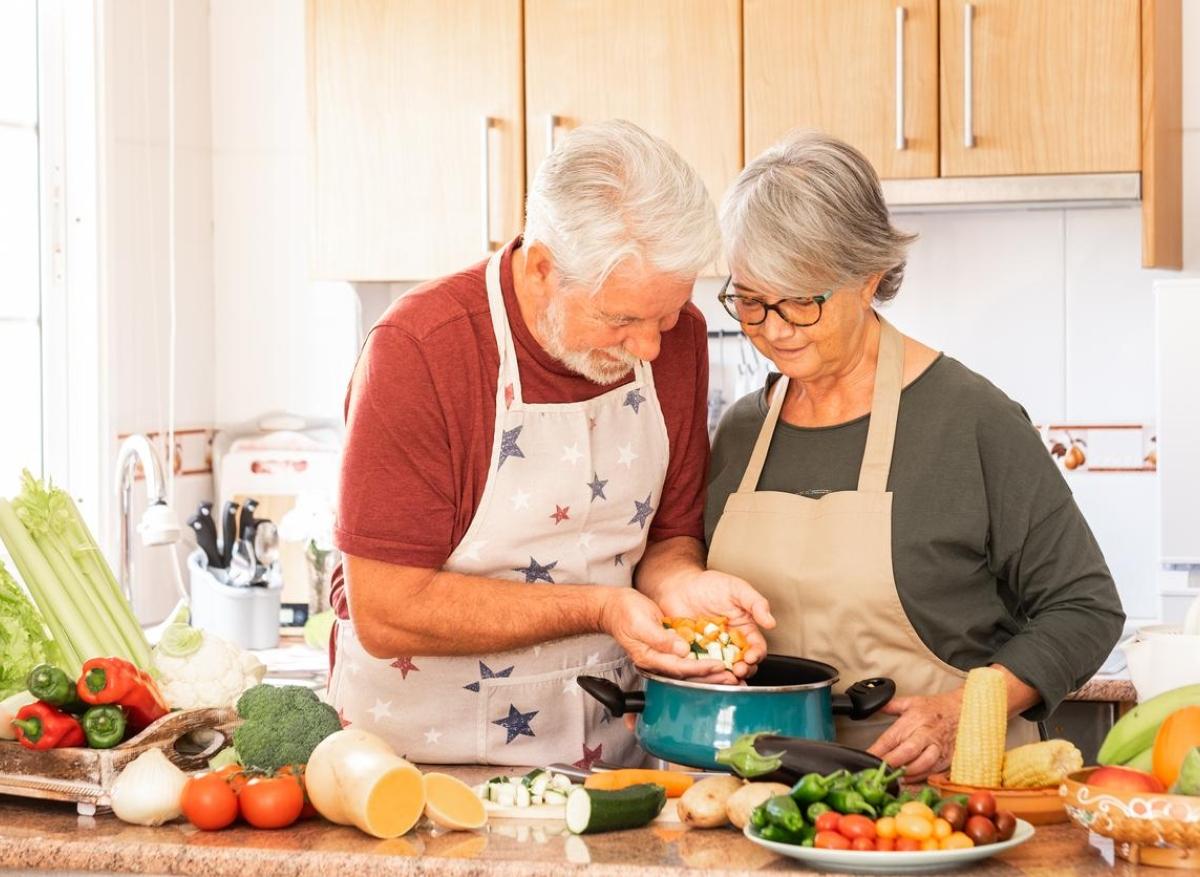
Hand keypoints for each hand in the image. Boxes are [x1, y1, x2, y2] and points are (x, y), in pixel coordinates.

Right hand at [599, 588, 726, 679]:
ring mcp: (663, 656)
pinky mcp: (669, 648)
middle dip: (710, 678)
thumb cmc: (624, 612)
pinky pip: (688, 660)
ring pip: (690, 670)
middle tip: (732, 679)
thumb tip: (681, 649)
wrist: (615, 607)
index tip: (718, 667)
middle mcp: (658, 661)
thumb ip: (660, 638)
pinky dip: (704, 663)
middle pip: (687, 675)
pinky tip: (719, 664)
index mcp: (649, 657)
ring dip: (710, 674)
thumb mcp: (640, 622)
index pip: (679, 668)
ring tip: (731, 676)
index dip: (700, 669)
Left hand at [656, 569, 774, 682]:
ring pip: (724, 669)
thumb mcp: (737, 589)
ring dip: (726, 675)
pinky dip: (704, 672)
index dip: (756, 655)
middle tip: (738, 669)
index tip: (750, 657)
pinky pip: (702, 666)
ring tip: (723, 674)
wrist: (680, 585)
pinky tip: (704, 670)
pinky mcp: (696, 653)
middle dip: (743, 670)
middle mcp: (731, 643)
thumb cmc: (710, 585)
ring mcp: (713, 650)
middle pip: (743, 664)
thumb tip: (771, 622)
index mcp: (744, 630)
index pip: (757, 648)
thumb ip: (755, 603)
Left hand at [867, 689, 963, 781]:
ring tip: (892, 779)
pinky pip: (932, 772)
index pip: (891, 738)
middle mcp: (926, 735)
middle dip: (890, 763)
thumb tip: (871, 706)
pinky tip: (908, 782)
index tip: (865, 758)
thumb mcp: (911, 702)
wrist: (964, 710)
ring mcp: (937, 748)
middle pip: (906, 752)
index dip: (877, 750)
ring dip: (906, 774)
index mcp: (913, 720)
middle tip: (876, 772)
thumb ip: (889, 706)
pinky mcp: (947, 759)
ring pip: (922, 764)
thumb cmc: (936, 708)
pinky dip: (919, 779)